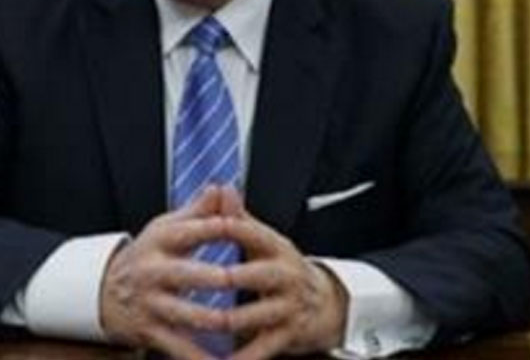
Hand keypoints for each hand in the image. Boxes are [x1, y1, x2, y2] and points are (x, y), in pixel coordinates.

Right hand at [98, 186, 234, 359]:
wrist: (103, 291)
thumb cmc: (149, 256)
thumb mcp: (167, 228)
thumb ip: (199, 211)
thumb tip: (223, 188)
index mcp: (160, 241)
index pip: (189, 231)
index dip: (214, 228)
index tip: (240, 227)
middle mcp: (153, 271)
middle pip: (185, 274)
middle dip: (210, 277)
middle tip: (235, 278)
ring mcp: (151, 303)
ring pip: (184, 314)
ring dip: (212, 321)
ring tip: (237, 323)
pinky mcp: (151, 331)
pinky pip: (179, 347)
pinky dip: (200, 358)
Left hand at [217, 194, 347, 359]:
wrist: (325, 303)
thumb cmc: (280, 267)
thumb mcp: (264, 241)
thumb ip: (238, 218)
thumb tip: (220, 187)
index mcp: (275, 248)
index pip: (251, 232)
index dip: (230, 227)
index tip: (206, 225)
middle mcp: (284, 275)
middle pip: (258, 274)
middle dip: (233, 276)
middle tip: (209, 278)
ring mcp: (287, 306)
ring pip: (257, 314)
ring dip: (230, 320)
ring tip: (204, 322)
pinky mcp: (288, 334)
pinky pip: (262, 348)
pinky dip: (241, 357)